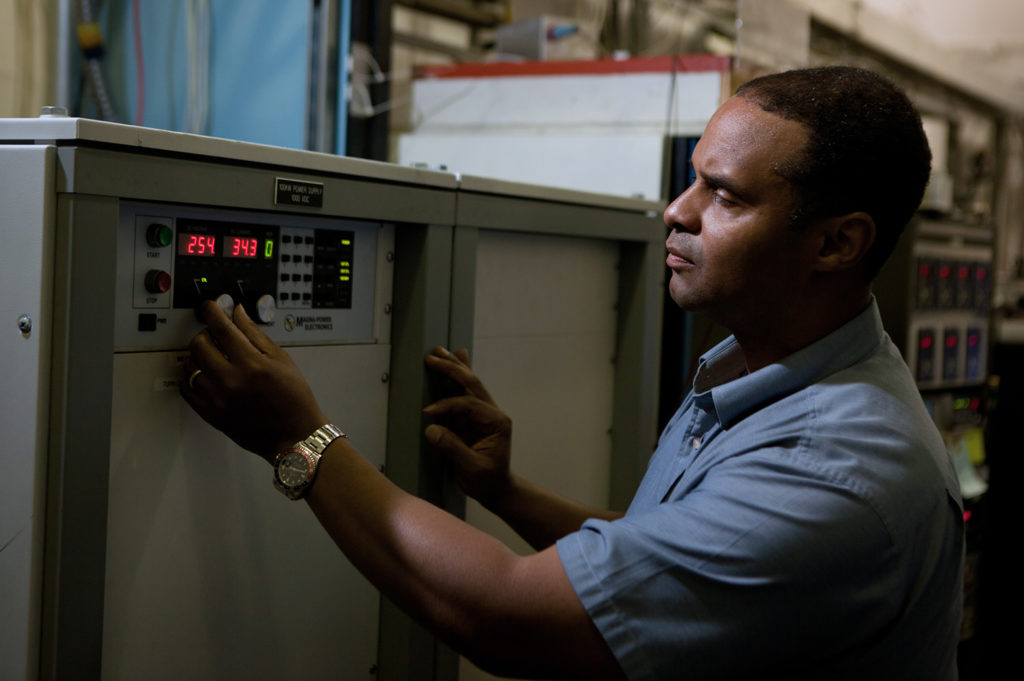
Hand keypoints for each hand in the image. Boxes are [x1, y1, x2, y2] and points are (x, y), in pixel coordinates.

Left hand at [180, 301, 327, 461]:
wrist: (295, 436)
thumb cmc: (294, 399)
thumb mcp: (281, 360)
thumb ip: (256, 334)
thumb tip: (238, 314)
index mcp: (252, 364)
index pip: (222, 328)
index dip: (213, 312)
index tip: (210, 307)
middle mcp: (231, 380)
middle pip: (199, 344)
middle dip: (204, 333)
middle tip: (213, 335)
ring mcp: (218, 399)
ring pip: (189, 366)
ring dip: (197, 355)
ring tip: (211, 357)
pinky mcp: (211, 414)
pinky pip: (186, 390)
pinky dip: (190, 378)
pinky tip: (203, 375)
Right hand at [423, 348, 511, 505]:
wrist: (496, 489)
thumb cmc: (487, 480)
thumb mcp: (471, 468)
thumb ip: (452, 447)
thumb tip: (432, 429)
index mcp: (497, 422)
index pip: (469, 404)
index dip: (447, 406)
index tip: (429, 413)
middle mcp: (492, 413)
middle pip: (471, 384)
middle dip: (452, 369)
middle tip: (433, 357)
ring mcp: (483, 414)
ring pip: (469, 383)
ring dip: (454, 367)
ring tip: (440, 351)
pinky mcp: (472, 418)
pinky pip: (464, 392)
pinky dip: (458, 376)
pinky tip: (458, 358)